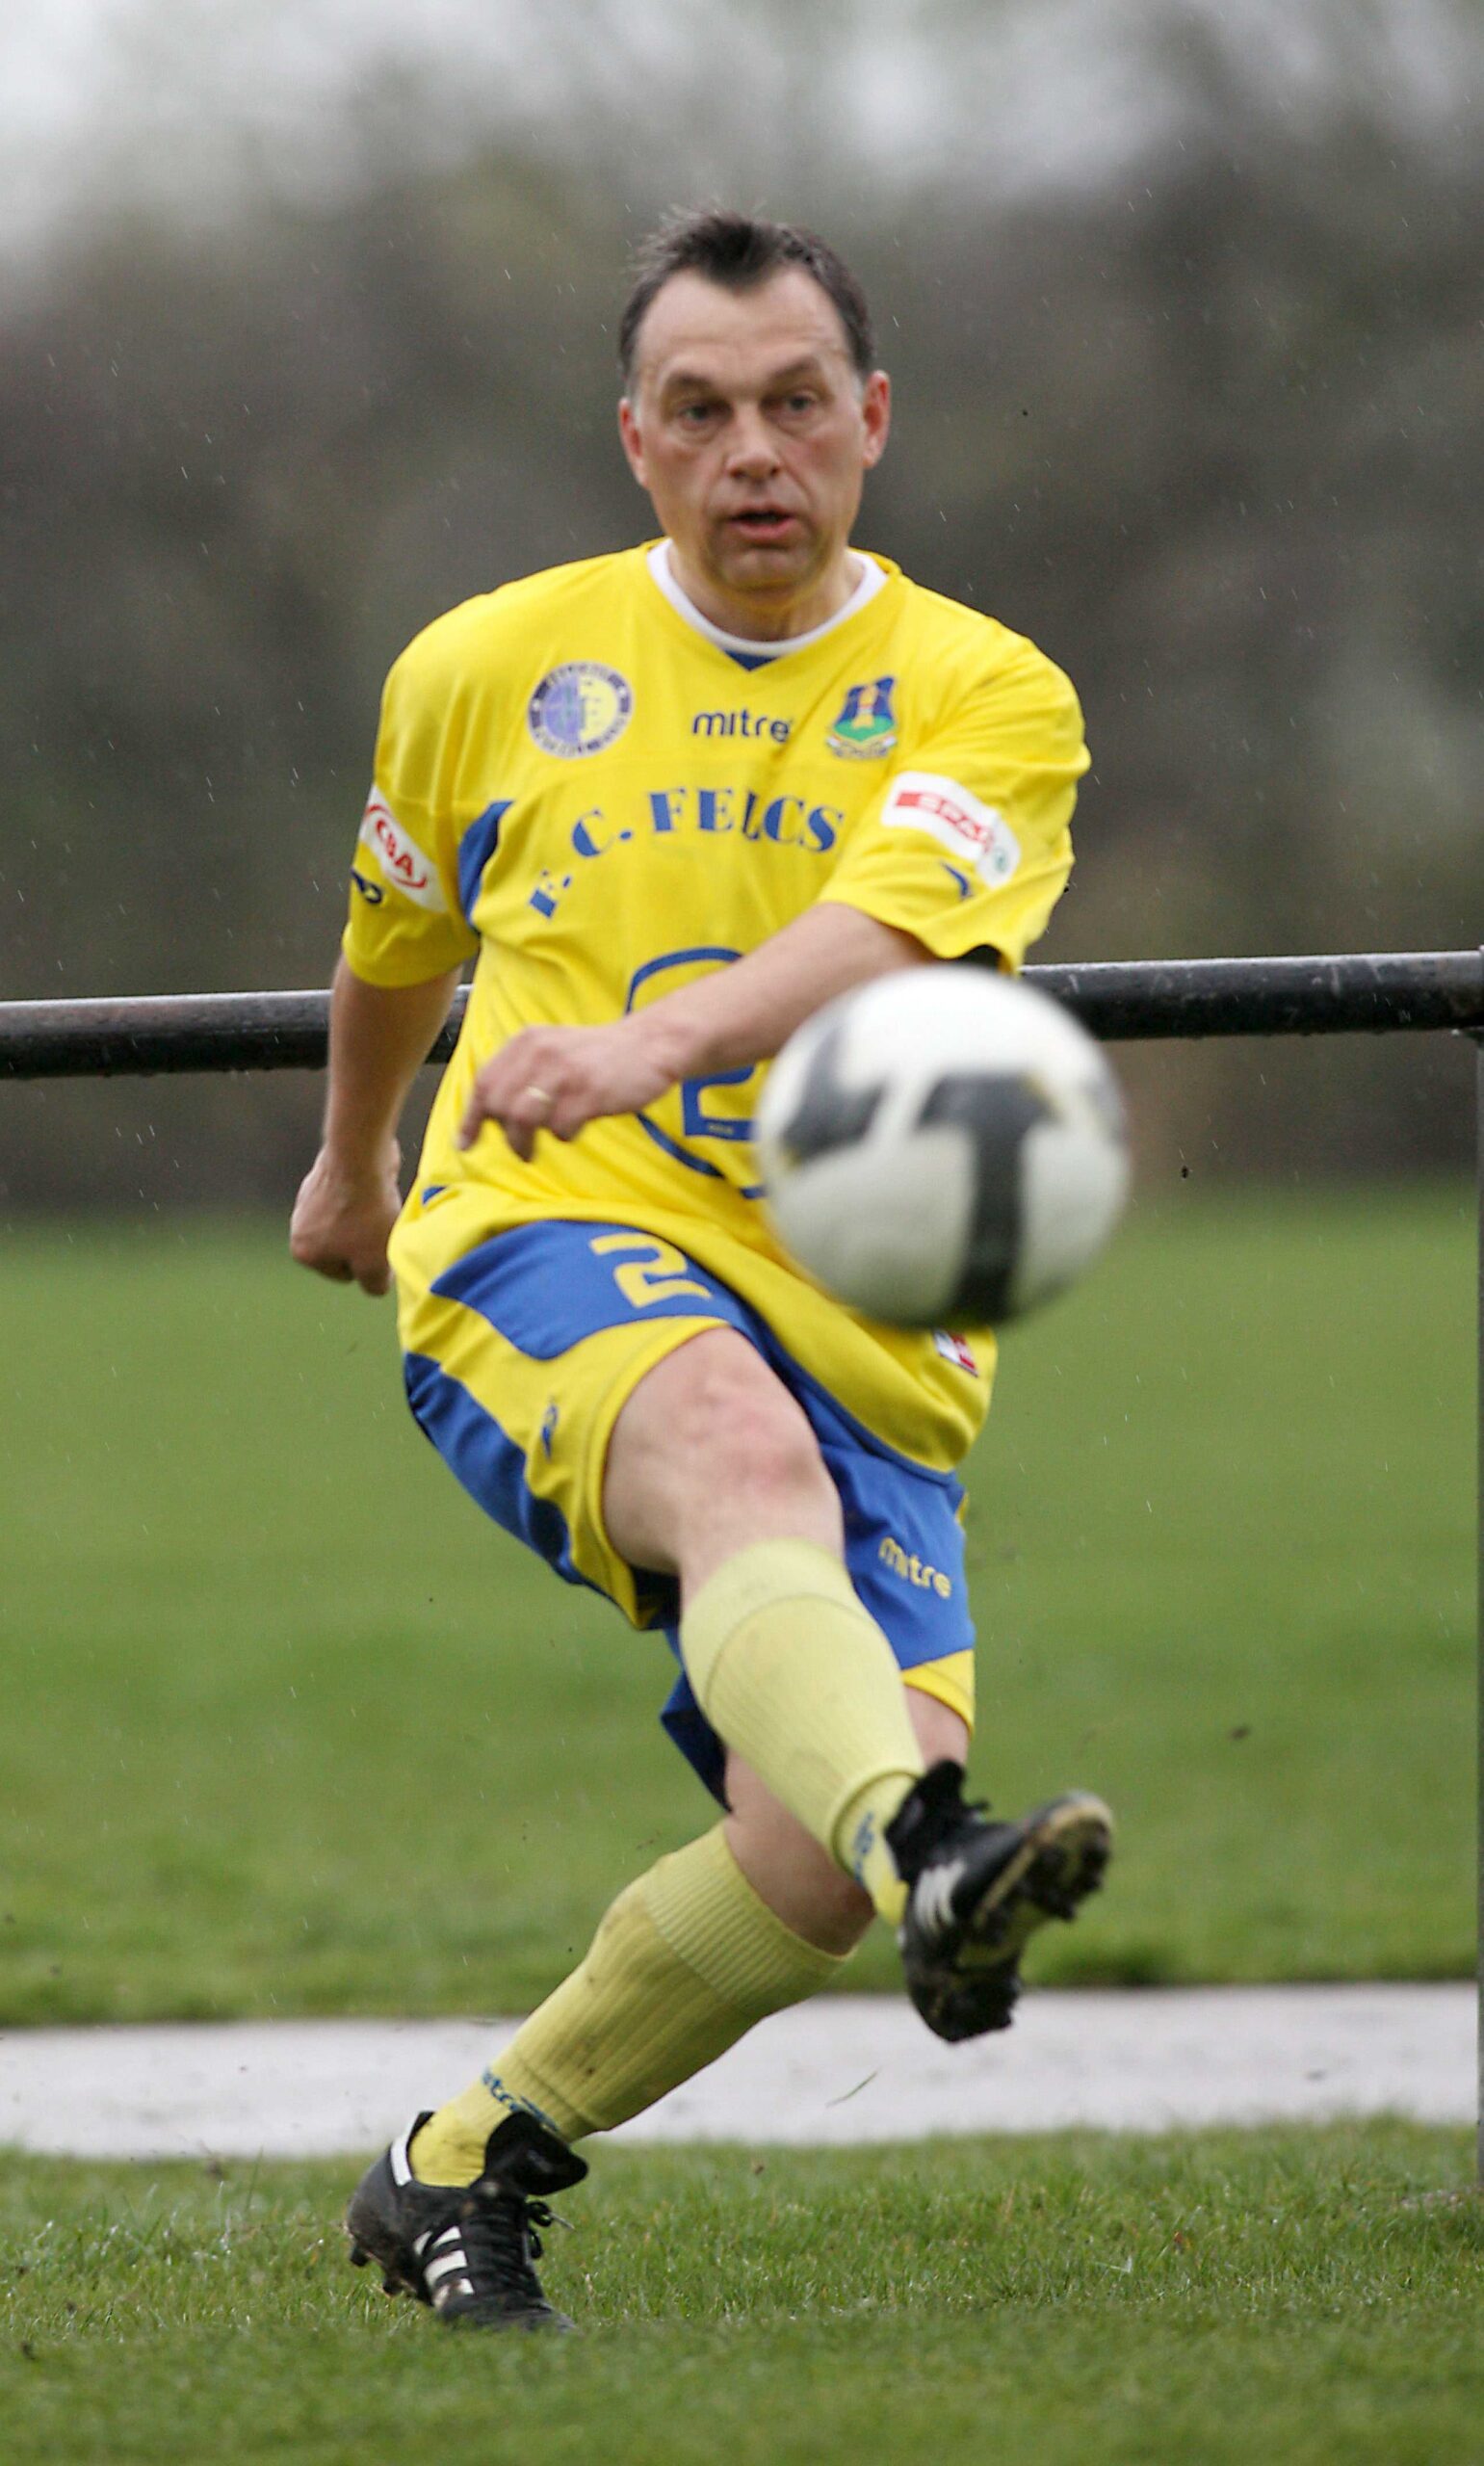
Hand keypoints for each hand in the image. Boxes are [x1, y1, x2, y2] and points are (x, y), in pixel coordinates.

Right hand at [289, 1140, 402, 1295]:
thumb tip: (374, 1286)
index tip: (376, 1246)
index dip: (368, 1263)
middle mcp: (299, 1225)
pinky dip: (370, 1194)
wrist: (360, 1155)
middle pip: (348, 1246)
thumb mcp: (375, 1263)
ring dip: (371, 1217)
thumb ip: (373, 1284)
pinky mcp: (327, 1174)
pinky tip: (378, 1186)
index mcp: (303, 1251)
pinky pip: (355, 1195)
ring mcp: (310, 1197)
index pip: (345, 1274)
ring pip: (353, 1220)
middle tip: (381, 1226)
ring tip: (381, 1205)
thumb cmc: (366, 1214)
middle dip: (367, 1240)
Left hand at [456, 1019, 677, 1161]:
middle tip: (519, 1146)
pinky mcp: (588, 1093)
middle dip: (504, 1133)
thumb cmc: (599, 1055)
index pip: (485, 1082)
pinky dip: (563, 1135)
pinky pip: (559, 1128)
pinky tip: (575, 1128)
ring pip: (522, 1119)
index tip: (466, 1143)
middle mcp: (540, 1053)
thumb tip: (492, 1113)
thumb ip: (523, 1072)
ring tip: (533, 1150)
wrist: (650, 1044)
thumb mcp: (553, 1049)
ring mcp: (564, 1073)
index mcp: (527, 1042)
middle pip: (499, 1105)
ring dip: (524, 1142)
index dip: (471, 1117)